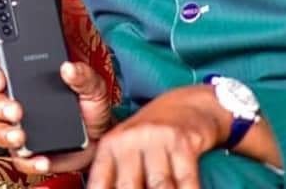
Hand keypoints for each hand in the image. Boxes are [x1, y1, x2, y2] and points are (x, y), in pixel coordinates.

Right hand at [0, 61, 112, 174]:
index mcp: (26, 82)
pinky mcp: (27, 155)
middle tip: (16, 110)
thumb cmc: (90, 109)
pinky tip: (41, 159)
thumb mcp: (92, 87)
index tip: (1, 80)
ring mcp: (18, 130)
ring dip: (5, 134)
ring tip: (21, 137)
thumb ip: (83, 76)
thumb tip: (69, 68)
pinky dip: (28, 162)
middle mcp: (15, 104)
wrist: (100, 140)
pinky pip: (18, 160)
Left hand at [86, 85, 229, 188]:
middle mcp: (131, 139)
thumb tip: (108, 188)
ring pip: (158, 186)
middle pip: (128, 187)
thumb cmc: (152, 132)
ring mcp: (157, 139)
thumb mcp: (126, 147)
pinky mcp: (182, 142)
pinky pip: (185, 180)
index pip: (99, 182)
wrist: (186, 104)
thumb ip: (115, 174)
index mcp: (111, 145)